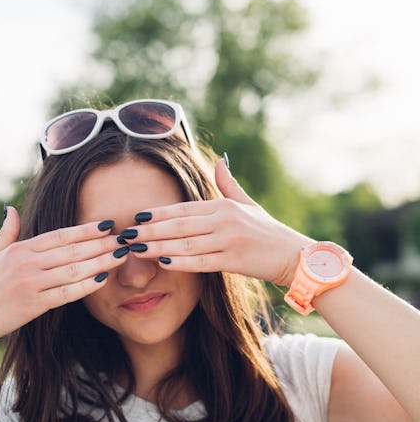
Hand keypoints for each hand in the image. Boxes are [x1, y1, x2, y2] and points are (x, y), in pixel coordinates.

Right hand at [0, 208, 124, 349]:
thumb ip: (7, 232)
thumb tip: (11, 209)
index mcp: (20, 249)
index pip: (60, 235)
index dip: (85, 229)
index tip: (108, 224)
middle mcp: (26, 263)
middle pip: (71, 250)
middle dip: (101, 243)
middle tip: (124, 238)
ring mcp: (30, 283)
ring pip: (73, 269)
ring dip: (100, 262)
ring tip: (121, 256)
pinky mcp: (33, 305)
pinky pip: (66, 293)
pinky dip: (86, 286)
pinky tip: (103, 279)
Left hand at [129, 158, 312, 285]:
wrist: (295, 256)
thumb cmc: (269, 232)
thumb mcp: (250, 204)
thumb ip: (229, 184)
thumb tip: (218, 160)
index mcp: (224, 205)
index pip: (183, 208)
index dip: (158, 213)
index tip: (136, 217)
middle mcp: (225, 219)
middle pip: (179, 224)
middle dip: (150, 231)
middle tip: (125, 235)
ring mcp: (229, 240)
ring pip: (185, 243)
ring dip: (158, 246)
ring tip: (136, 250)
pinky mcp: (235, 260)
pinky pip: (201, 261)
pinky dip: (181, 262)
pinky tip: (162, 262)